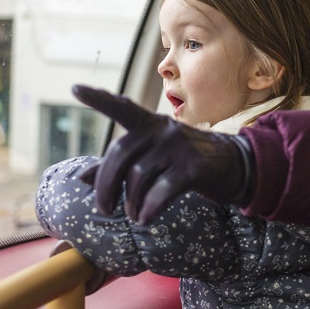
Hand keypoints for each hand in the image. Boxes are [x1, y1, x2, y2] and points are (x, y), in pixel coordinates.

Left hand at [72, 85, 254, 223]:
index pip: (121, 108)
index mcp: (149, 124)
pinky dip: (147, 209)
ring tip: (133, 215)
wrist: (234, 166)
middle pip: (120, 154)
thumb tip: (81, 178)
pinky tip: (144, 219)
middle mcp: (162, 130)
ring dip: (130, 202)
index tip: (74, 89)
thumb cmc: (185, 161)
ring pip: (138, 176)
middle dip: (105, 185)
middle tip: (104, 209)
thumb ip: (117, 165)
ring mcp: (178, 147)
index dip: (98, 99)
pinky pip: (160, 191)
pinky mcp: (193, 168)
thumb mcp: (152, 157)